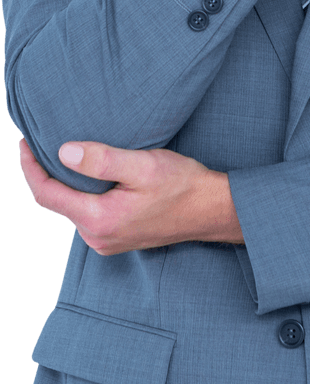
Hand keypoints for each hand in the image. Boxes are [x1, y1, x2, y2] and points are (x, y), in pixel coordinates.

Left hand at [18, 138, 243, 254]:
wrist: (211, 210)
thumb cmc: (183, 186)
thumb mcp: (143, 166)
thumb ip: (102, 160)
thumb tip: (63, 152)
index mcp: (98, 220)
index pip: (46, 194)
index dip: (30, 167)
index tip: (25, 142)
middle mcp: (97, 237)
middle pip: (56, 202)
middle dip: (45, 173)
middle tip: (41, 142)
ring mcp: (106, 240)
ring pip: (72, 207)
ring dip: (65, 182)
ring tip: (66, 153)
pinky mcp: (116, 237)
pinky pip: (87, 213)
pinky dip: (82, 192)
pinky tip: (90, 174)